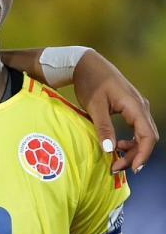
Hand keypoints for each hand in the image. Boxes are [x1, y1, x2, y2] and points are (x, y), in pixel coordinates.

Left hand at [73, 50, 157, 173]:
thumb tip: (109, 150)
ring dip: (133, 149)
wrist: (86, 64)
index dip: (142, 154)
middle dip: (136, 155)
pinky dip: (130, 140)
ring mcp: (138, 107)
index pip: (147, 135)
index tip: (132, 169)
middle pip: (148, 137)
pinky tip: (117, 145)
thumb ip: (103, 127)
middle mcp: (141, 107)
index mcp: (135, 106)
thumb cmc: (90, 82)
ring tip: (116, 159)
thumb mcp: (94, 106)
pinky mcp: (131, 108)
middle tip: (117, 168)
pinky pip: (137, 128)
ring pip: (143, 134)